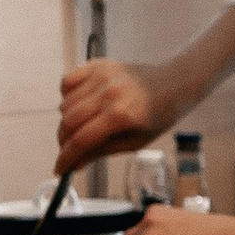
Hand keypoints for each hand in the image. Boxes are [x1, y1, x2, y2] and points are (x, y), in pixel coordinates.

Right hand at [57, 57, 162, 173]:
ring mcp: (101, 76)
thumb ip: (102, 151)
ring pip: (64, 104)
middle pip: (68, 122)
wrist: (174, 83)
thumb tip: (76, 164)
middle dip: (63, 142)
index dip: (66, 158)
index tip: (60, 169)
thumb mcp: (135, 142)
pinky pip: (67, 81)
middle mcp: (108, 93)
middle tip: (69, 151)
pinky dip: (66, 96)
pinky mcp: (98, 65)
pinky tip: (79, 105)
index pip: (81, 140)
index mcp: (120, 115)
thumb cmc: (159, 114)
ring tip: (81, 127)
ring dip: (66, 121)